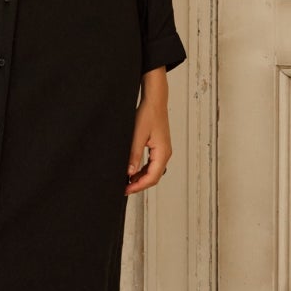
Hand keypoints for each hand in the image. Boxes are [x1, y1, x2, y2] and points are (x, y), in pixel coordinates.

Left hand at [126, 70, 171, 193]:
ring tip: (127, 181)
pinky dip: (143, 170)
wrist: (155, 101)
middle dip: (139, 185)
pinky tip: (133, 170)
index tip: (126, 190)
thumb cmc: (149, 114)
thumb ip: (134, 155)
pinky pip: (152, 164)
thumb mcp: (138, 135)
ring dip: (141, 178)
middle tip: (125, 188)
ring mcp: (163, 151)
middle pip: (154, 177)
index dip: (138, 186)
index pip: (152, 177)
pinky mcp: (159, 147)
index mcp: (163, 153)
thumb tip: (129, 172)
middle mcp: (165, 153)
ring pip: (153, 171)